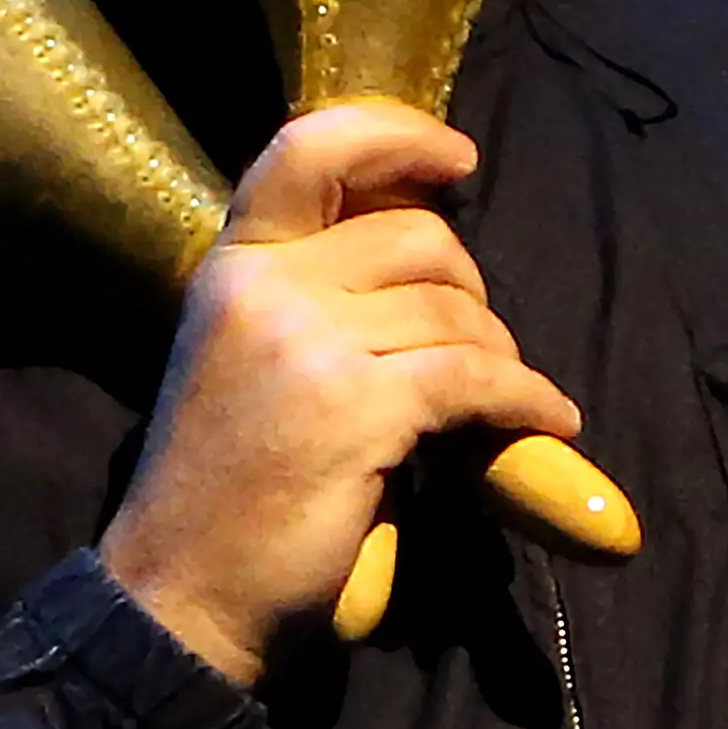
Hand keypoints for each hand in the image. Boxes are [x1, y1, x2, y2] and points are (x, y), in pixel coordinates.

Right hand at [98, 101, 580, 687]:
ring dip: (497, 356)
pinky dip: (526, 400)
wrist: (181, 592)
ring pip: (453, 311)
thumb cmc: (221, 485)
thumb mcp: (241, 356)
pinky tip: (546, 422)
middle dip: (468, 289)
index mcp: (231, 262)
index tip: (456, 158)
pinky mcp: (356, 407)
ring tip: (498, 399)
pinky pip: (475, 379)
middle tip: (474, 345)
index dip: (397, 135)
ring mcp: (307, 342)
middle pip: (415, 239)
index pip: (312, 148)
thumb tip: (425, 245)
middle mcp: (263, 285)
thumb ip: (308, 292)